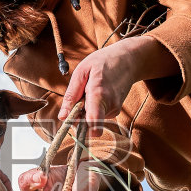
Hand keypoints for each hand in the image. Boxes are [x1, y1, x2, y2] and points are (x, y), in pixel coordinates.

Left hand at [60, 35, 178, 122]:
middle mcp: (109, 106)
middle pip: (87, 124)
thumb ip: (71, 95)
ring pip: (91, 119)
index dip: (81, 129)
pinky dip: (93, 106)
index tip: (71, 123)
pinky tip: (98, 92)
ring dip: (86, 108)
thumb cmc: (103, 62)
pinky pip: (97, 115)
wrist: (129, 60)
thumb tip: (62, 117)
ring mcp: (114, 110)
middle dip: (78, 114)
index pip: (93, 124)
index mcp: (99, 94)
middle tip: (80, 95)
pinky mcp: (115, 112)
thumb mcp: (82, 71)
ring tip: (92, 89)